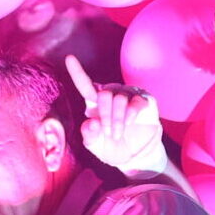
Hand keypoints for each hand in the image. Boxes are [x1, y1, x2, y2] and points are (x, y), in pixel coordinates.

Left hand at [66, 55, 165, 177]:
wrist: (134, 155)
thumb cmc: (112, 147)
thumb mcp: (95, 145)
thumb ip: (89, 135)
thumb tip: (92, 122)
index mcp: (96, 104)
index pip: (85, 85)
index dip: (77, 72)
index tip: (69, 58)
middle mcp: (112, 96)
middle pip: (104, 94)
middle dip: (104, 115)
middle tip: (107, 132)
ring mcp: (129, 97)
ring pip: (119, 98)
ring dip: (117, 119)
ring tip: (118, 133)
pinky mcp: (145, 101)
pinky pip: (137, 102)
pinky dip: (131, 115)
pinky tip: (130, 123)